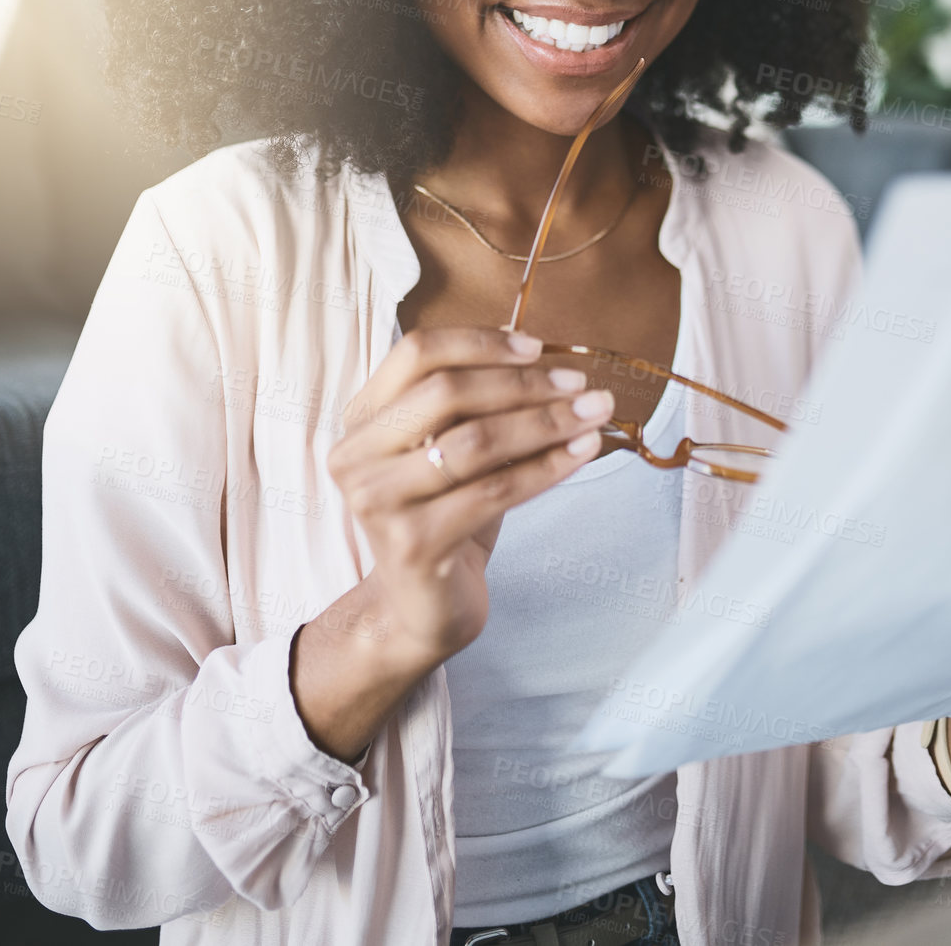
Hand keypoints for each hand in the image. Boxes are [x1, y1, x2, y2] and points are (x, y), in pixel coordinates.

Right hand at [326, 325, 613, 668]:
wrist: (422, 607)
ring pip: (476, 441)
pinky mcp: (413, 543)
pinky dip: (547, 467)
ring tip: (594, 415)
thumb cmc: (445, 513)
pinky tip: (582, 454)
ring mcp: (378, 502)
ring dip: (545, 422)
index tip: (538, 347)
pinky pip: (495, 491)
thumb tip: (542, 355)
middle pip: (446, 392)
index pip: (417, 353)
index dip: (480, 343)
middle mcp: (356, 456)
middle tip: (581, 386)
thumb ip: (474, 402)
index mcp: (362, 418)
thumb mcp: (451, 447)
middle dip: (524, 384)